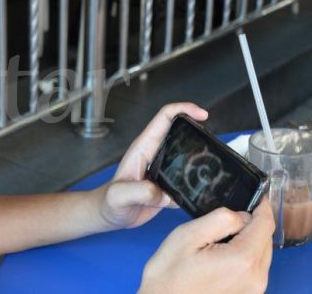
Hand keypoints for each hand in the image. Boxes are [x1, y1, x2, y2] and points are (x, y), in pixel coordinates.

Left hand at [95, 103, 207, 229]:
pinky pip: (188, 177)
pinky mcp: (168, 184)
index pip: (165, 118)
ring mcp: (163, 168)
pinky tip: (206, 189)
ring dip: (201, 156)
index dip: (184, 110)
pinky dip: (198, 181)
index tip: (203, 115)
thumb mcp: (120, 196)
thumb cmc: (109, 203)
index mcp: (144, 148)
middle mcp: (155, 154)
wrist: (110, 216)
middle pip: (180, 131)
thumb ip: (138, 192)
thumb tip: (164, 194)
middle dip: (198, 130)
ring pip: (187, 154)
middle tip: (215, 141)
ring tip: (216, 164)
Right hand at [138, 199, 273, 293]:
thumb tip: (241, 215)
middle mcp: (255, 277)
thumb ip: (219, 219)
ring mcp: (254, 289)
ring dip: (248, 240)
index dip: (261, 206)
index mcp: (242, 259)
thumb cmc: (169, 274)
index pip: (265, 224)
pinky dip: (244, 255)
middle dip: (252, 224)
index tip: (256, 196)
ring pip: (261, 253)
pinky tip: (221, 255)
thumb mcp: (187, 236)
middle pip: (265, 239)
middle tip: (225, 218)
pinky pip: (254, 267)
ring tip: (219, 238)